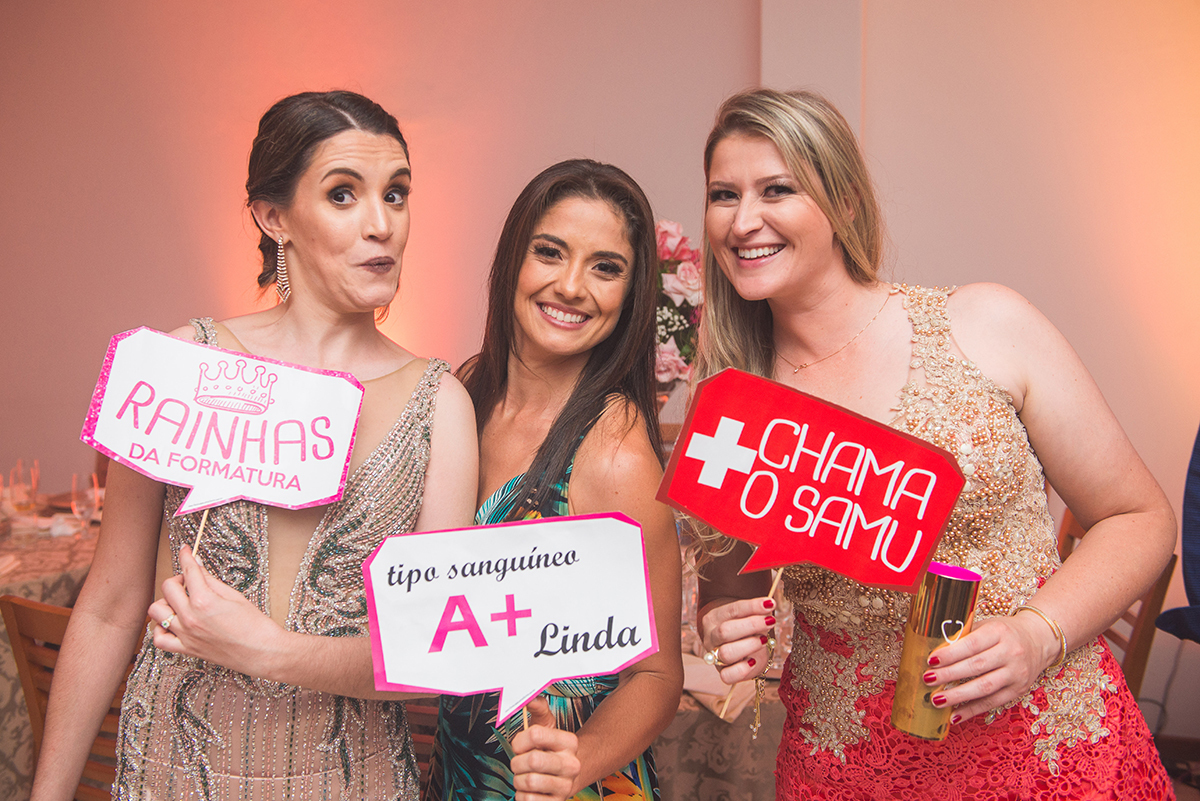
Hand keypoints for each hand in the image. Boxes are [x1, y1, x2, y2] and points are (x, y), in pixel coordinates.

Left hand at [150, 544, 286, 675]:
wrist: (262, 652)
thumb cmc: (254, 625)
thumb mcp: (234, 596)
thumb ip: (210, 580)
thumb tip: (197, 564)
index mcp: (204, 601)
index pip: (189, 571)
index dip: (186, 556)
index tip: (185, 550)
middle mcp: (190, 618)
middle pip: (168, 588)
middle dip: (178, 579)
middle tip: (190, 580)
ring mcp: (186, 635)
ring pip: (157, 611)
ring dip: (166, 601)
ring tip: (180, 601)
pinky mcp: (186, 649)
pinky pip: (159, 639)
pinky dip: (160, 628)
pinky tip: (172, 622)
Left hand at [510, 696, 580, 800]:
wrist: (568, 777)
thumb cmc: (551, 750)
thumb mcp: (547, 727)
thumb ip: (538, 709)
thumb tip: (529, 697)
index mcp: (569, 742)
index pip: (535, 734)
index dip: (519, 741)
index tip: (520, 745)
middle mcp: (571, 764)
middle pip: (531, 760)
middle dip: (517, 762)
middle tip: (520, 763)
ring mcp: (566, 786)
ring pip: (528, 782)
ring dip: (518, 780)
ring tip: (525, 777)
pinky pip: (528, 800)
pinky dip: (522, 795)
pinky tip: (530, 790)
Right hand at [699, 596, 775, 683]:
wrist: (734, 641)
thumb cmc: (742, 624)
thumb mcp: (747, 614)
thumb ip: (755, 611)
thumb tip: (770, 605)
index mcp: (714, 617)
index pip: (732, 610)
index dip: (752, 607)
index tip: (770, 604)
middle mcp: (711, 636)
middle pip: (725, 631)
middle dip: (751, 625)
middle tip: (770, 622)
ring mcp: (715, 656)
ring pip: (726, 653)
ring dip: (749, 645)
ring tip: (764, 639)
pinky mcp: (722, 672)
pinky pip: (727, 676)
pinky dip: (742, 669)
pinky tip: (753, 661)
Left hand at [918, 612, 1058, 722]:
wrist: (1039, 639)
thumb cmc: (1005, 632)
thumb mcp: (987, 625)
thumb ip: (964, 635)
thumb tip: (934, 649)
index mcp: (999, 632)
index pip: (972, 644)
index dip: (951, 654)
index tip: (931, 660)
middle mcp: (1011, 653)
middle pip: (976, 667)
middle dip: (950, 675)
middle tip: (928, 679)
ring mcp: (1016, 674)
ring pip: (985, 688)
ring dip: (958, 696)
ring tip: (937, 700)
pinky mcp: (1018, 690)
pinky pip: (993, 703)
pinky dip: (972, 710)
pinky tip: (954, 715)